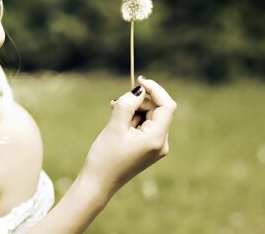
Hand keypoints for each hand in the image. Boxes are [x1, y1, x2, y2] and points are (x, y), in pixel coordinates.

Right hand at [81, 76, 176, 195]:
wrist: (98, 184)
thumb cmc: (105, 157)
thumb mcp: (114, 127)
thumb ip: (128, 104)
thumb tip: (139, 89)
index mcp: (157, 139)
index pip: (166, 106)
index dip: (155, 89)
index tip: (139, 80)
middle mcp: (161, 143)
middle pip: (158, 110)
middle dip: (140, 101)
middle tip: (117, 101)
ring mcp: (155, 147)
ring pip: (150, 116)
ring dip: (134, 109)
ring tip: (114, 111)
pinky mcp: (147, 148)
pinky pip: (145, 125)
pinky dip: (133, 118)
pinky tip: (117, 118)